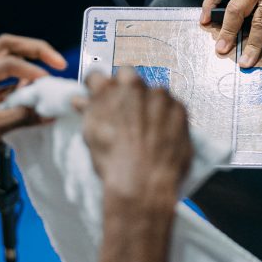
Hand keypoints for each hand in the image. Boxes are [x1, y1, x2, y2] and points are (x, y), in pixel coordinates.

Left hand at [0, 34, 66, 184]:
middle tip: (57, 61)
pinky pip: (5, 84)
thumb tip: (48, 111)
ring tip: (48, 82)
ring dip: (28, 68)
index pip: (6, 62)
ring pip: (6, 63)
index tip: (49, 82)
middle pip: (6, 48)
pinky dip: (21, 87)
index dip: (31, 70)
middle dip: (34, 51)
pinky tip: (34, 97)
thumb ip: (22, 117)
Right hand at [76, 70, 191, 206]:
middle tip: (127, 112)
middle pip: (128, 76)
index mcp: (107, 90)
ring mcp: (159, 96)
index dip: (99, 87)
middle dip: (126, 89)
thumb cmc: (114, 163)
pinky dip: (169, 116)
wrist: (143, 184)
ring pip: (153, 91)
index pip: (97, 76)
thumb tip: (81, 101)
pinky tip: (163, 135)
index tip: (101, 94)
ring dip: (150, 103)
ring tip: (148, 129)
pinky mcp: (179, 108)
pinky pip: (173, 106)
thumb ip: (88, 111)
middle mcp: (133, 86)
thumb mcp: (92, 135)